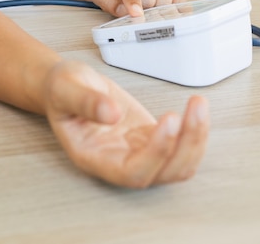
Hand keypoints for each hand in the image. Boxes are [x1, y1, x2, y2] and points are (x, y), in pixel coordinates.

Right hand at [43, 61, 208, 187]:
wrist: (69, 85)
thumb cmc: (62, 90)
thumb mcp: (65, 88)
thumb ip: (84, 101)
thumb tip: (110, 113)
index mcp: (94, 157)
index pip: (131, 173)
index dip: (155, 153)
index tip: (169, 120)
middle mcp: (118, 162)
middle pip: (162, 173)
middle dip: (186, 145)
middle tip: (194, 108)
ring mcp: (137, 152)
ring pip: (178, 164)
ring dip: (195, 138)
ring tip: (198, 104)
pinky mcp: (151, 138)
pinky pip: (181, 146)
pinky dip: (194, 130)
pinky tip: (195, 108)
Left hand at [89, 0, 187, 16]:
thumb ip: (109, 2)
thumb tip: (127, 12)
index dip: (133, 0)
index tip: (136, 13)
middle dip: (141, 8)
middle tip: (134, 7)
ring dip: (154, 9)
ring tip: (145, 3)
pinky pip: (178, 0)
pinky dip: (169, 8)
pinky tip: (158, 4)